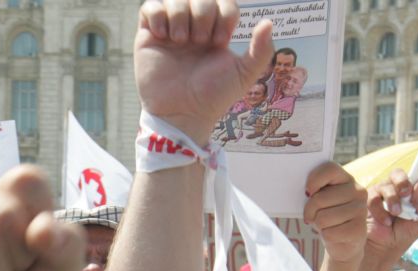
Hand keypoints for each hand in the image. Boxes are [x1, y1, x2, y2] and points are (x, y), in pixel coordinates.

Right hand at [136, 0, 273, 143]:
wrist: (182, 113)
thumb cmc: (212, 98)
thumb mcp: (243, 75)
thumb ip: (260, 52)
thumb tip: (268, 23)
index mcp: (216, 31)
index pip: (223, 1)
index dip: (224, 14)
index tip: (220, 41)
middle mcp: (194, 27)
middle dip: (203, 13)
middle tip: (200, 41)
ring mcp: (171, 30)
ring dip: (181, 14)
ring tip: (180, 40)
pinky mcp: (148, 36)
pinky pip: (149, 7)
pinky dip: (158, 15)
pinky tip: (163, 36)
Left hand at [305, 162, 366, 264]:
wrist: (343, 242)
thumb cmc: (327, 218)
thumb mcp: (320, 202)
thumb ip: (314, 193)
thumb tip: (306, 193)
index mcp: (346, 179)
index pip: (329, 169)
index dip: (314, 180)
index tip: (307, 193)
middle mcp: (358, 191)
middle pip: (320, 199)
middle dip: (309, 211)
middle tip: (312, 217)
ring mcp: (361, 210)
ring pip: (323, 218)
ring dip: (318, 226)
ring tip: (325, 226)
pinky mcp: (359, 229)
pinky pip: (329, 233)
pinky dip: (326, 236)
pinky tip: (334, 235)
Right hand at [365, 162, 417, 267]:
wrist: (383, 250)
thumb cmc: (401, 236)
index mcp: (412, 194)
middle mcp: (396, 190)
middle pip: (399, 174)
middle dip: (403, 182)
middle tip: (406, 194)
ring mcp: (382, 194)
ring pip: (387, 185)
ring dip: (393, 200)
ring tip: (395, 215)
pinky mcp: (368, 200)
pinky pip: (375, 197)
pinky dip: (381, 210)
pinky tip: (385, 221)